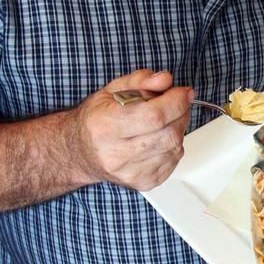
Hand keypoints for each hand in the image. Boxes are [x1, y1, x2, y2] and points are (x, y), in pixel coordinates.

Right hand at [64, 69, 192, 190]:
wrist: (80, 152)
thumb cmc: (97, 120)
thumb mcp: (112, 90)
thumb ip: (141, 80)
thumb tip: (165, 80)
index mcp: (105, 127)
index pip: (153, 116)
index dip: (176, 102)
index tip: (184, 92)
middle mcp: (116, 154)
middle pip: (168, 134)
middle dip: (180, 113)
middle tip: (176, 103)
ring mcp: (130, 172)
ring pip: (174, 147)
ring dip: (178, 128)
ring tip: (164, 120)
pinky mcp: (143, 182)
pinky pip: (173, 160)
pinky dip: (173, 145)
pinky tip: (158, 138)